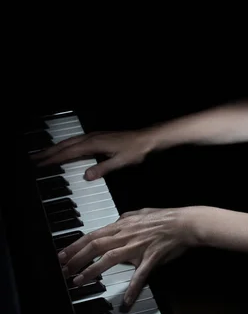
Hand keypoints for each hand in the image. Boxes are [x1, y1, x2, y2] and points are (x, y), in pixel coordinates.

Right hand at [31, 129, 158, 179]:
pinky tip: (65, 149)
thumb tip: (86, 176)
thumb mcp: (120, 162)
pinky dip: (66, 145)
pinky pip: (77, 141)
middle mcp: (92, 138)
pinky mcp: (98, 137)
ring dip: (56, 148)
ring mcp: (94, 136)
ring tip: (44, 154)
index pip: (69, 153)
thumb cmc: (135, 150)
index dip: (54, 159)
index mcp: (94, 144)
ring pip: (70, 141)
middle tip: (34, 159)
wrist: (147, 139)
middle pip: (65, 145)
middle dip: (49, 152)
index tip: (41, 164)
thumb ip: (102, 169)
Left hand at [59, 206, 198, 309]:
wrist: (184, 223)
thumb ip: (126, 218)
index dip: (75, 246)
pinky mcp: (150, 258)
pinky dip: (132, 290)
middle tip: (63, 270)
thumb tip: (117, 221)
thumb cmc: (165, 218)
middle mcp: (126, 235)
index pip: (93, 235)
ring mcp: (137, 247)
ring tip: (79, 281)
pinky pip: (139, 276)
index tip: (62, 255)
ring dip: (92, 270)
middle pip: (95, 246)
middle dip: (76, 258)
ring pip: (109, 258)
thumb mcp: (141, 213)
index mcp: (122, 225)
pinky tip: (125, 303)